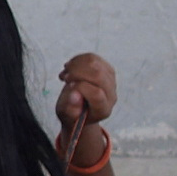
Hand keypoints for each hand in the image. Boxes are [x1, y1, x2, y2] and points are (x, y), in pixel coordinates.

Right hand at [53, 53, 117, 175]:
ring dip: (78, 64)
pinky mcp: (107, 71)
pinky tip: (71, 67)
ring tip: (66, 72)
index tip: (65, 86)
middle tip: (64, 77)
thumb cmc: (72, 118)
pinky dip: (80, 59)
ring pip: (97, 62)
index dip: (79, 87)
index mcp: (104, 108)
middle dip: (77, 72)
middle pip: (97, 72)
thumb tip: (75, 93)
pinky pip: (95, 57)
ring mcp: (111, 82)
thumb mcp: (66, 118)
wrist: (79, 114)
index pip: (96, 91)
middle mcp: (112, 95)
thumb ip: (70, 108)